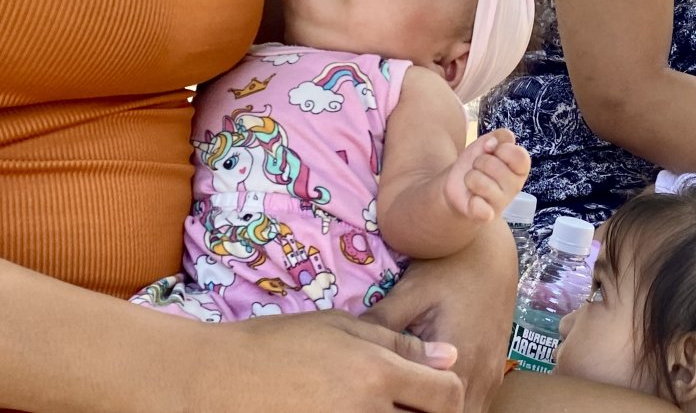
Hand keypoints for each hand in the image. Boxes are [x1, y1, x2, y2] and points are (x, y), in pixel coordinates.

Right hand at [202, 310, 463, 411]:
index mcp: (376, 373)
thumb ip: (397, 344)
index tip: (433, 391)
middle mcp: (366, 411)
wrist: (212, 380)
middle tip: (408, 403)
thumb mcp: (338, 326)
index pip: (446, 394)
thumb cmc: (274, 344)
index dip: (447, 393)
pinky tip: (351, 412)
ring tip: (373, 406)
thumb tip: (449, 357)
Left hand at [365, 218, 517, 412]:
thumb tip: (346, 345)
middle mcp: (479, 375)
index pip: (431, 406)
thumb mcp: (412, 291)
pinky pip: (478, 403)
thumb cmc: (449, 267)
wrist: (492, 252)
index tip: (385, 399)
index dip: (406, 407)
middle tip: (395, 400)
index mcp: (457, 359)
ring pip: (467, 412)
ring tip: (411, 397)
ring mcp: (491, 375)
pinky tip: (432, 390)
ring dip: (440, 410)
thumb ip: (382, 321)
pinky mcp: (495, 371)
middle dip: (423, 411)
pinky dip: (457, 405)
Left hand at [445, 128, 530, 220]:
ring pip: (478, 181)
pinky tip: (473, 200)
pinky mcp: (486, 215)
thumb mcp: (489, 142)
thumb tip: (492, 144)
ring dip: (470, 177)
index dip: (500, 149)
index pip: (518, 155)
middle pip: (491, 164)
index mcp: (520, 169)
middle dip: (478, 162)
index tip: (492, 151)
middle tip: (478, 168)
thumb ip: (501, 136)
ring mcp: (501, 202)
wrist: (458, 186)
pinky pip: (481, 209)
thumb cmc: (479, 163)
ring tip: (473, 182)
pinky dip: (474, 204)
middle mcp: (514, 186)